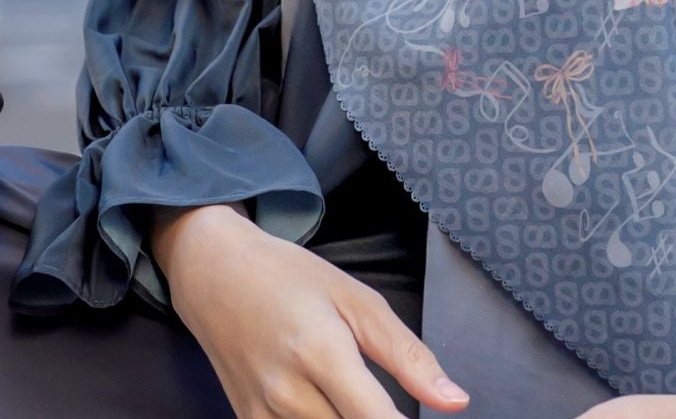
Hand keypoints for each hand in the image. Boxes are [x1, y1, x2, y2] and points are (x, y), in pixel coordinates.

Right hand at [150, 203, 469, 418]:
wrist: (215, 275)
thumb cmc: (292, 279)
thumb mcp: (357, 300)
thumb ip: (408, 355)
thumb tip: (456, 401)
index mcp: (322, 351)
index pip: (374, 418)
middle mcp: (287, 393)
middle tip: (389, 401)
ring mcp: (261, 415)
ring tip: (364, 400)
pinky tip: (331, 407)